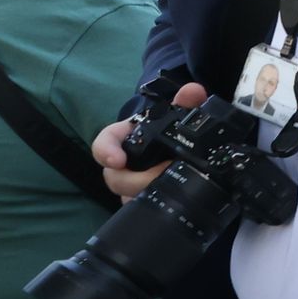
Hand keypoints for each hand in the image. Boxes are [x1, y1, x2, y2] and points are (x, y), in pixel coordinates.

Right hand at [93, 85, 203, 200]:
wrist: (174, 147)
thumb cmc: (166, 130)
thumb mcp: (175, 116)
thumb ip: (185, 102)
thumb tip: (193, 90)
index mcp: (124, 139)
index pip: (103, 144)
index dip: (106, 152)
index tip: (117, 160)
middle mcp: (122, 163)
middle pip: (115, 178)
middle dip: (138, 180)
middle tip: (165, 174)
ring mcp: (130, 184)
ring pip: (127, 196)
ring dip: (148, 194)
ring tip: (174, 187)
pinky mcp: (140, 200)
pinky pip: (140, 208)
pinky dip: (155, 205)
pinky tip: (172, 201)